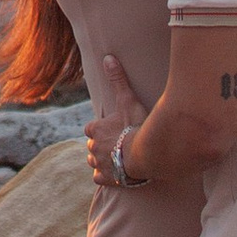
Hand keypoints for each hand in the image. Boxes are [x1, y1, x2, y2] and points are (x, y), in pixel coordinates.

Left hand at [86, 52, 149, 193]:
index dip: (101, 129)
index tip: (114, 130)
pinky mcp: (104, 178)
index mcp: (94, 129)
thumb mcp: (127, 100)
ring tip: (118, 158)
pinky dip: (104, 177)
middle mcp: (91, 147)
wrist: (144, 154)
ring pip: (93, 161)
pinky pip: (98, 178)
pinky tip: (115, 173)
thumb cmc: (136, 126)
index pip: (91, 128)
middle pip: (92, 145)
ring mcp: (97, 164)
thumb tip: (108, 57)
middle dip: (102, 144)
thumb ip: (118, 79)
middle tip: (119, 144)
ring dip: (102, 160)